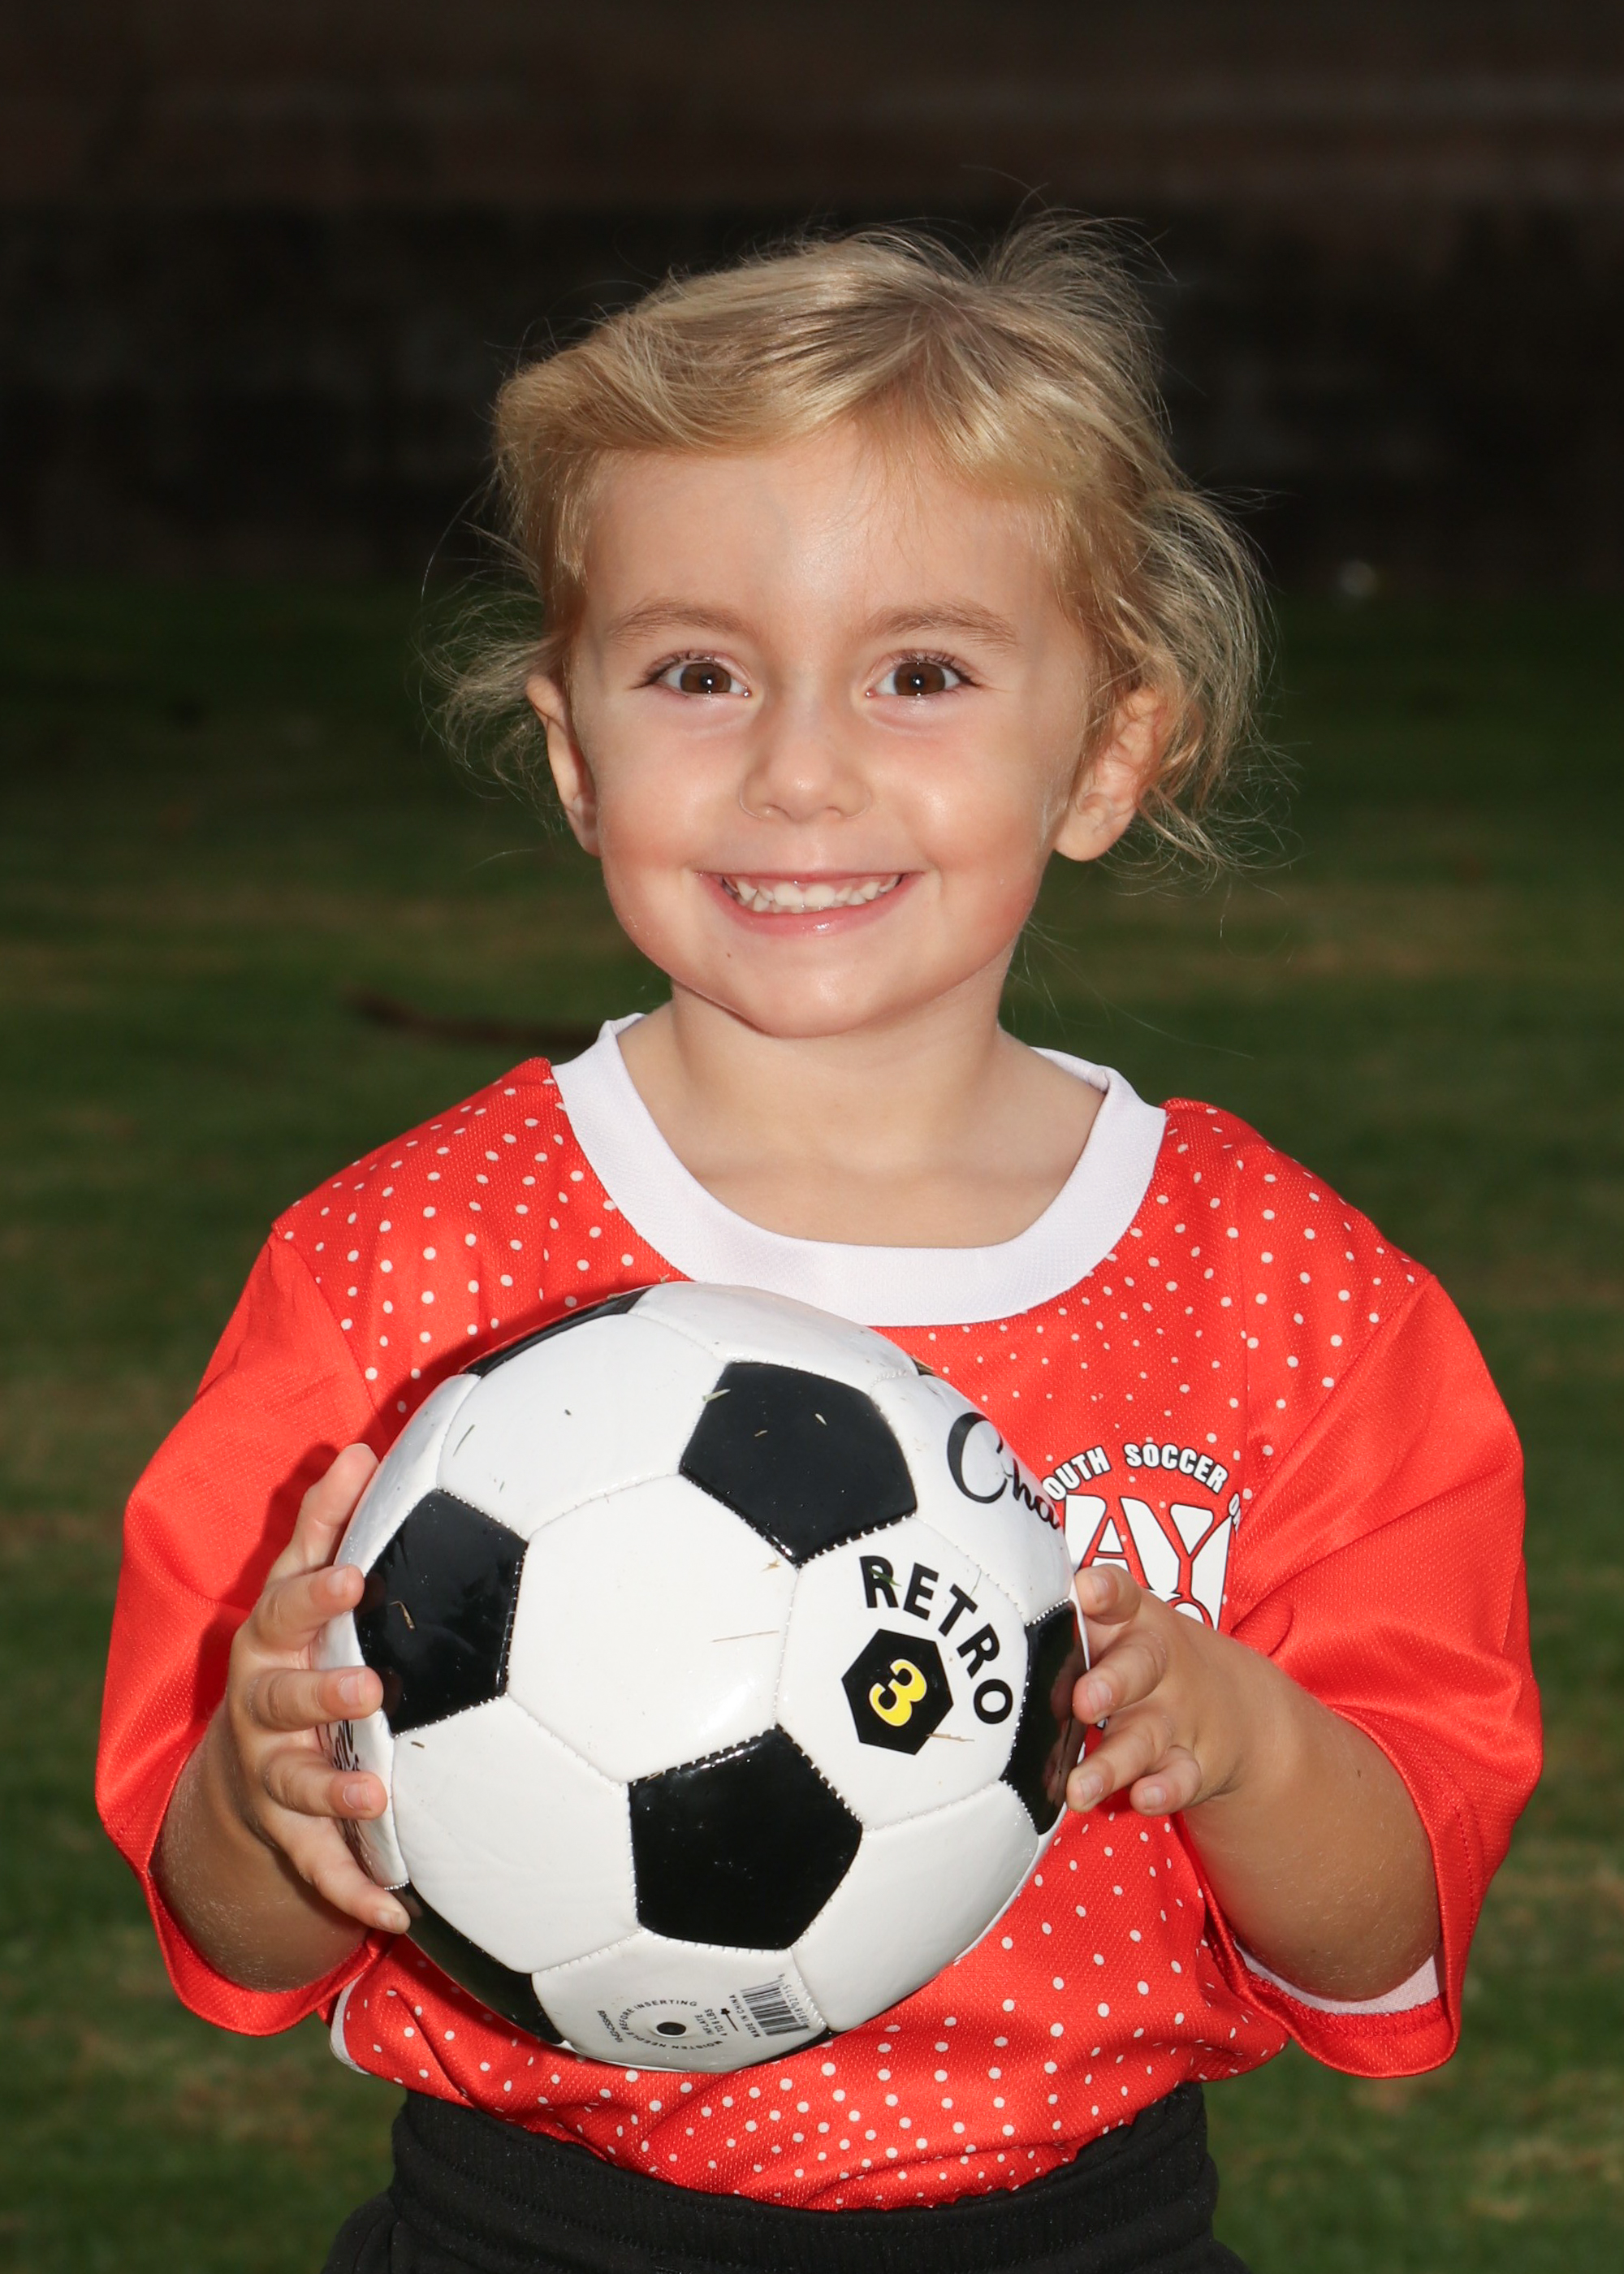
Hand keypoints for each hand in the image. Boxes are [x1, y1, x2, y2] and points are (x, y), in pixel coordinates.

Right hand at [213, 1443, 410, 1935]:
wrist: (247, 1757)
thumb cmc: (298, 1647)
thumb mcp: (302, 1587)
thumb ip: (329, 1522)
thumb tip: (363, 1447)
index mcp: (272, 1642)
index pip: (288, 1610)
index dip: (319, 1596)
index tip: (359, 1578)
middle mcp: (265, 1710)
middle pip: (281, 1701)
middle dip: (321, 1695)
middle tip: (371, 1689)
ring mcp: (275, 1776)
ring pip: (297, 1785)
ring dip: (336, 1790)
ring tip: (378, 1794)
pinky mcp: (294, 1834)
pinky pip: (323, 1868)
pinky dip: (358, 1891)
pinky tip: (403, 1912)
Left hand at [1065, 1562, 1254, 1817]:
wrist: (1231, 1706)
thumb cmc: (1134, 1658)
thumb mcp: (1114, 1628)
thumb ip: (1063, 1622)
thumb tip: (986, 1622)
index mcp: (1132, 1620)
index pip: (1122, 1596)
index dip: (1107, 1590)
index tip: (1089, 1592)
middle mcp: (1157, 1664)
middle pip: (1140, 1666)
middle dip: (1112, 1683)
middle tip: (1083, 1702)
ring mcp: (1176, 1715)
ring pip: (1146, 1735)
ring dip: (1113, 1761)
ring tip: (1079, 1787)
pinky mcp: (1193, 1763)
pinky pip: (1181, 1778)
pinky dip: (1163, 1790)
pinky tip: (1142, 1799)